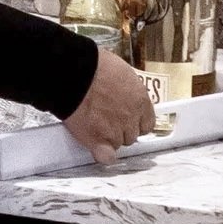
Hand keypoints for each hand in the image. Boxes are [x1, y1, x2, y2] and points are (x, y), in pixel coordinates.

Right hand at [66, 47, 158, 165]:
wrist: (75, 73)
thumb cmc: (94, 67)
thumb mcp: (121, 72)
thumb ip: (126, 89)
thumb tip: (122, 91)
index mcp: (140, 100)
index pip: (147, 123)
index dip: (136, 122)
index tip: (129, 120)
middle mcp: (131, 118)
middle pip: (132, 134)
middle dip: (122, 129)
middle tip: (108, 120)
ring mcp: (115, 131)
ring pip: (118, 144)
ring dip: (109, 138)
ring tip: (96, 127)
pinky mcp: (98, 140)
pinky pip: (106, 156)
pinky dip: (103, 155)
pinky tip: (99, 150)